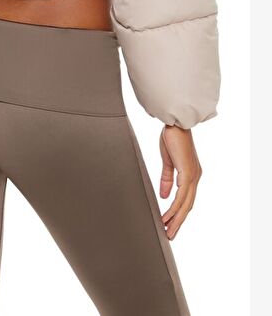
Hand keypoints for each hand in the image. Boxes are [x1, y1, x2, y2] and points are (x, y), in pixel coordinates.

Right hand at [159, 124, 202, 239]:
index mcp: (190, 174)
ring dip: (176, 220)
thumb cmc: (172, 137)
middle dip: (178, 222)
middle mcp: (195, 177)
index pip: (186, 199)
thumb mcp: (168, 161)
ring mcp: (193, 176)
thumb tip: (164, 196)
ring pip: (186, 205)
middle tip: (170, 236)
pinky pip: (181, 196)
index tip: (169, 224)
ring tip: (167, 232)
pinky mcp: (188, 173)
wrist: (175, 122)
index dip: (178, 213)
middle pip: (188, 206)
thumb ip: (167, 178)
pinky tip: (167, 217)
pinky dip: (174, 209)